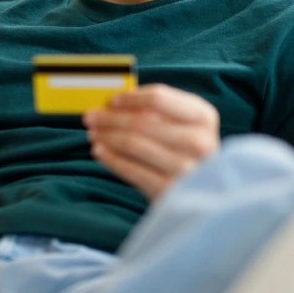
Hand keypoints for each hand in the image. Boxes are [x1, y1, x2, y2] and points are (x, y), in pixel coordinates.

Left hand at [83, 84, 219, 200]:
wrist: (203, 194)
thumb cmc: (185, 151)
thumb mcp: (182, 125)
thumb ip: (154, 110)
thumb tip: (112, 103)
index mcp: (203, 117)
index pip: (158, 98)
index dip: (130, 98)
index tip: (111, 100)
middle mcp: (199, 142)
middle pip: (142, 121)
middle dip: (110, 118)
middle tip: (90, 116)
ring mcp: (186, 168)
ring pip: (133, 143)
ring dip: (107, 136)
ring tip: (93, 133)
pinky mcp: (170, 191)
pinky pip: (131, 169)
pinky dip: (110, 158)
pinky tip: (99, 151)